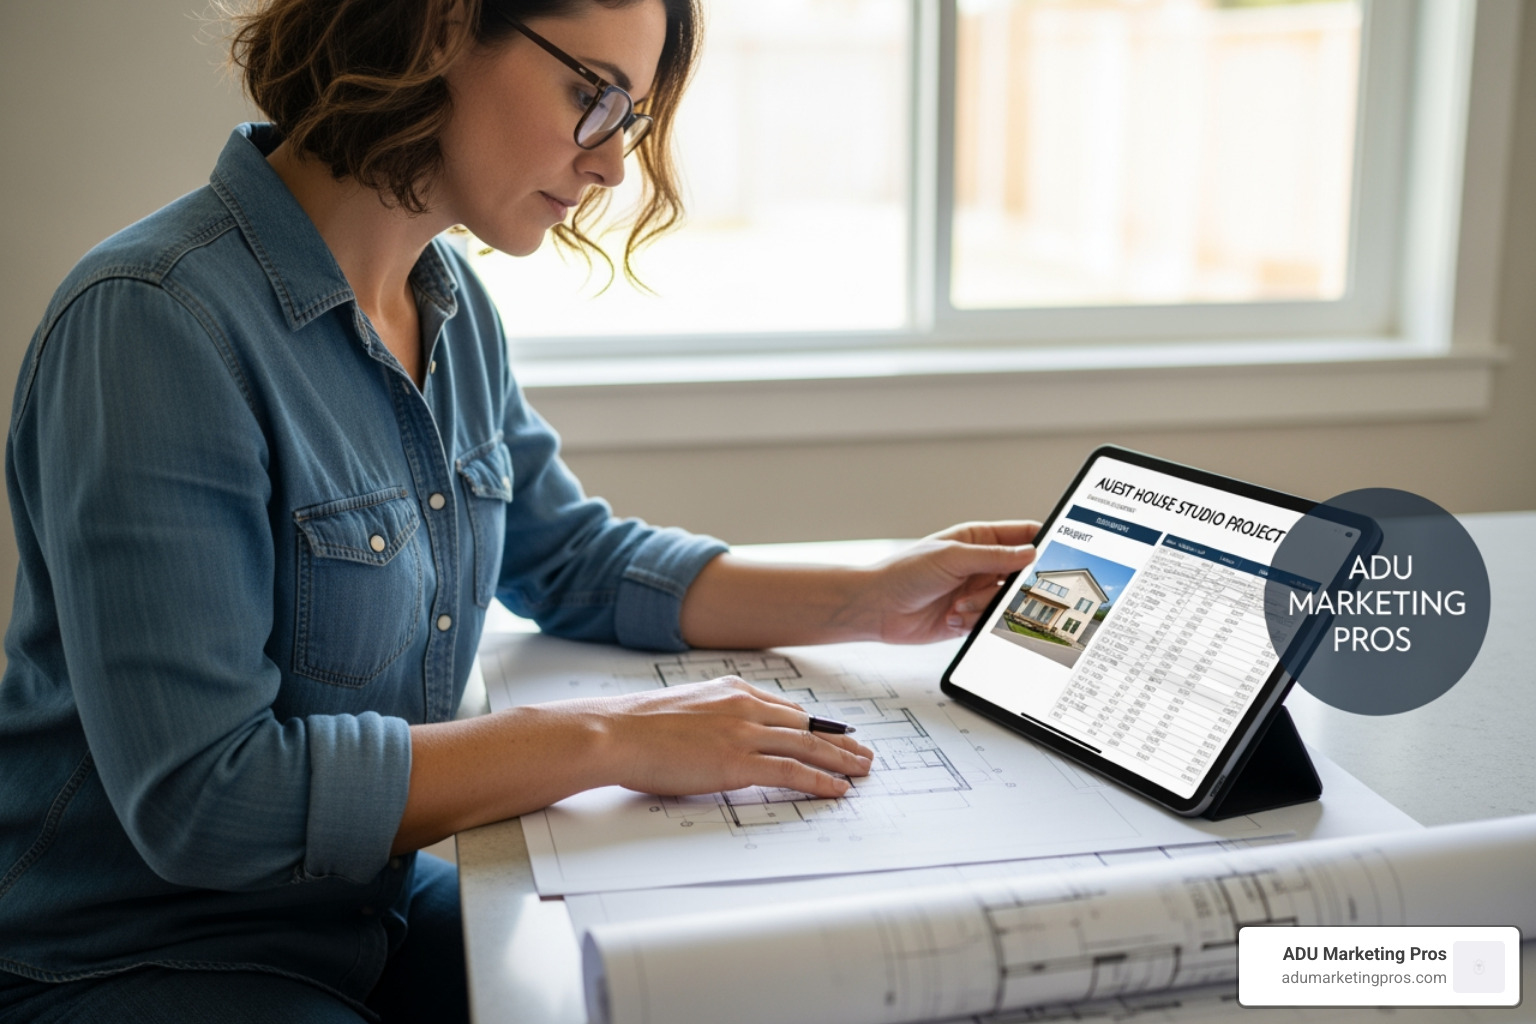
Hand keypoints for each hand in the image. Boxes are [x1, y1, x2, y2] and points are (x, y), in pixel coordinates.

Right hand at [591, 677, 874, 798]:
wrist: (616, 732)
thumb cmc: (636, 726)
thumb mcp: (682, 706)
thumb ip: (711, 714)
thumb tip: (719, 733)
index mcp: (731, 690)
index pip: (785, 710)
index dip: (813, 726)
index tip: (831, 733)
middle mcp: (744, 706)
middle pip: (806, 726)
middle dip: (838, 741)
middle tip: (863, 751)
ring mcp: (744, 734)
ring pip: (807, 747)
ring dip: (841, 760)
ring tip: (862, 771)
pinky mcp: (738, 763)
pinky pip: (792, 772)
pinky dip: (820, 780)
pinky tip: (837, 788)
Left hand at [865, 520, 1039, 643]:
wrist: (876, 608)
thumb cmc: (904, 573)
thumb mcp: (953, 557)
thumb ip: (994, 556)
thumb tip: (1031, 552)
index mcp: (977, 540)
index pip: (1022, 536)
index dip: (1042, 543)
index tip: (1057, 555)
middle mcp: (980, 565)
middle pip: (1019, 574)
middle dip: (1011, 587)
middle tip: (1000, 591)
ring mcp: (975, 592)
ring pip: (1004, 602)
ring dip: (983, 607)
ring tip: (958, 605)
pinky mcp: (968, 617)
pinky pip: (988, 622)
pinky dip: (973, 622)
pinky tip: (952, 617)